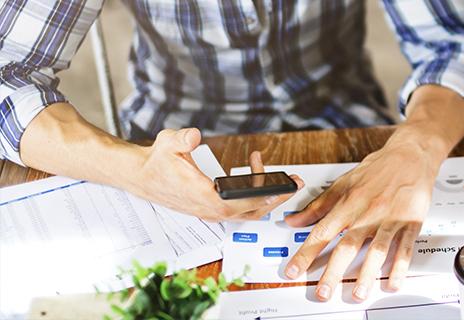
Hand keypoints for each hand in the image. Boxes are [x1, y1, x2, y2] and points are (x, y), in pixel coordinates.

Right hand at [130, 128, 302, 220]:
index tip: (282, 190)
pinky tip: (254, 172)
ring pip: (247, 211)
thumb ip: (182, 139)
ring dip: (265, 195)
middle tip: (294, 182)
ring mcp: (210, 211)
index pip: (239, 204)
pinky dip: (252, 194)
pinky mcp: (211, 208)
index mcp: (202, 196)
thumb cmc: (156, 162)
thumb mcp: (168, 143)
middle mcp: (209, 208)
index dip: (263, 199)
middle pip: (251, 211)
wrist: (141, 175)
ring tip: (278, 175)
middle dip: (276, 197)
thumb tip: (195, 136)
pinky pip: (239, 208)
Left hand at [282, 140, 439, 302]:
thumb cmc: (378, 169)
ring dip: (367, 274)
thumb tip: (293, 220)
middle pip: (348, 245)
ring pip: (377, 250)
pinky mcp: (411, 222)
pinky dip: (400, 266)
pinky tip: (393, 282)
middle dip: (333, 271)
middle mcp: (368, 213)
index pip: (322, 232)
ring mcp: (390, 218)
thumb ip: (317, 206)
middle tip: (323, 292)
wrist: (411, 154)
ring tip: (357, 293)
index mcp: (349, 204)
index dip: (306, 254)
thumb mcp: (343, 183)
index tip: (293, 271)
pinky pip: (405, 247)